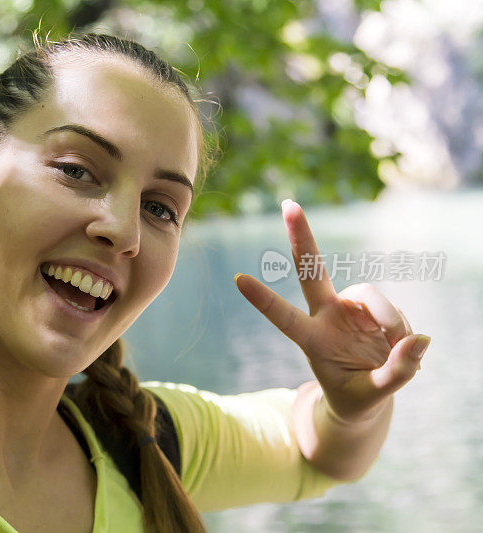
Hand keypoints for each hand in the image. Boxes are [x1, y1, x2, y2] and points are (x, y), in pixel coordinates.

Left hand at [234, 199, 430, 422]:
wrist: (367, 395)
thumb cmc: (357, 397)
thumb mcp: (372, 397)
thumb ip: (396, 373)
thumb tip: (420, 340)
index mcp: (312, 340)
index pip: (284, 318)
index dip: (263, 300)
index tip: (237, 279)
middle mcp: (327, 316)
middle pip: (313, 271)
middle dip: (303, 237)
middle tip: (289, 204)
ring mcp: (350, 308)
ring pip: (371, 295)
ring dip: (390, 321)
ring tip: (396, 350)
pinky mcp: (373, 308)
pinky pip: (394, 311)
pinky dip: (403, 330)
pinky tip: (400, 347)